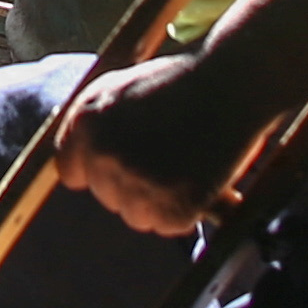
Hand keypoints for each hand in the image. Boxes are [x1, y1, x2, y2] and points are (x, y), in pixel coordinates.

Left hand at [52, 53, 262, 237]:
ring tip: (188, 164)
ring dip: (162, 201)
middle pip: (108, 197)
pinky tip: (202, 178)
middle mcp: (104, 153)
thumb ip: (93, 125)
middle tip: (172, 154)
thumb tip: (72, 171)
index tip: (129, 163)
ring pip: (137, 216)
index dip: (102, 171)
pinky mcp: (169, 205)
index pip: (73, 172)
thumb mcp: (122, 88)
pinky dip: (189, 211)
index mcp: (86, 122)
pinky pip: (169, 226)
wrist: (235, 81)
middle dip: (136, 184)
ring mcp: (136, 181)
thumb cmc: (185, 82)